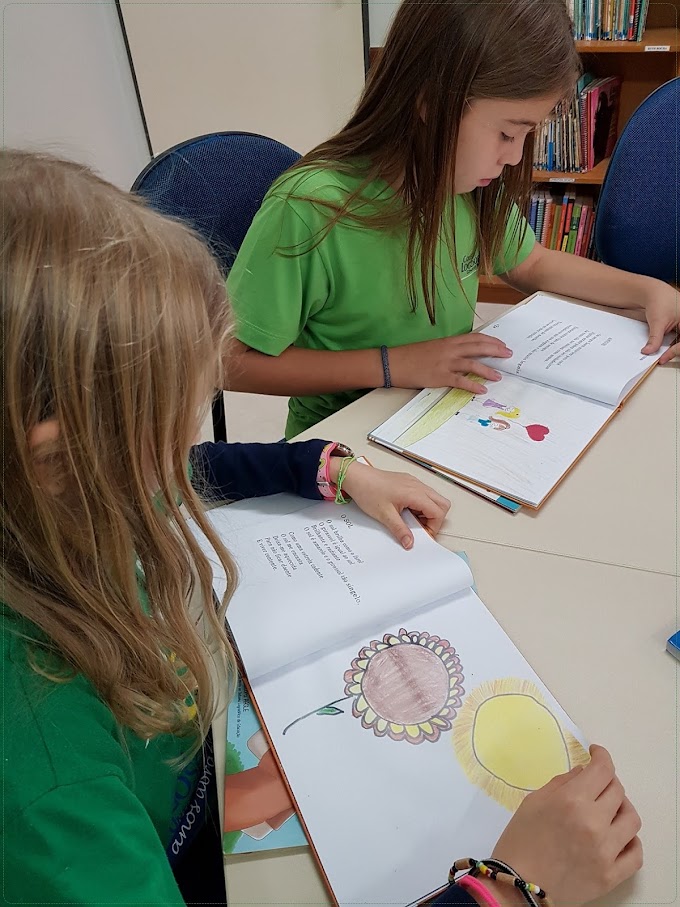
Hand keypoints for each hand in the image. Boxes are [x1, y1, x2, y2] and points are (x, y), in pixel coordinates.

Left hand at [334, 461, 450, 547]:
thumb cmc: (368, 490)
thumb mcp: (385, 515)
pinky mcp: (408, 482)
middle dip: (435, 519)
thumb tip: (409, 542)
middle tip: (420, 528)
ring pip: (433, 498)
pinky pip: (423, 494)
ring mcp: (413, 482)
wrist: (356, 477)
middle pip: (442, 504)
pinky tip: (405, 511)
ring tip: (410, 520)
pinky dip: (420, 505)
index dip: (434, 526)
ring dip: (427, 512)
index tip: (422, 534)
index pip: (438, 512)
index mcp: (415, 493)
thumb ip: (400, 530)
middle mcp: (417, 486)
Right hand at [388, 334, 512, 393]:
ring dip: (488, 370)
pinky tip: (482, 389)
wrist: (393, 362)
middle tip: (508, 355)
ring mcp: (445, 363)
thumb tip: (463, 355)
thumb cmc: (410, 356)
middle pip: (478, 348)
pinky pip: (460, 381)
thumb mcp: (432, 348)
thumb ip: (448, 350)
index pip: (475, 338)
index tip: (502, 344)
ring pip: (472, 364)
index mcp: (448, 341)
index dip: (491, 340)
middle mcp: (449, 350)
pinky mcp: (439, 377)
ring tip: (499, 375)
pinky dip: (473, 385)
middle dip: (496, 351)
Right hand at [486, 745, 641, 906]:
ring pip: (631, 819)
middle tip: (596, 783)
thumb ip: (562, 783)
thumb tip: (583, 773)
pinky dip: (630, 841)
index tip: (596, 754)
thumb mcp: (534, 802)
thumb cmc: (519, 840)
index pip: (602, 769)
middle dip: (607, 781)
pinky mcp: (612, 875)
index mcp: (572, 801)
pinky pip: (636, 853)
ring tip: (609, 810)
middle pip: (618, 791)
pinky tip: (618, 836)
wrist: (517, 885)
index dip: (602, 756)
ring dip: (621, 808)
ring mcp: (606, 851)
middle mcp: (594, 823)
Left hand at [642, 283, 678, 362]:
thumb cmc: (660, 301)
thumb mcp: (657, 322)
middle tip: (664, 359)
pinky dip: (674, 345)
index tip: (663, 358)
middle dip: (676, 351)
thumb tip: (648, 351)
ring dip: (675, 349)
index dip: (675, 352)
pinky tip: (667, 350)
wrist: (655, 293)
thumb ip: (654, 339)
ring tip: (664, 356)